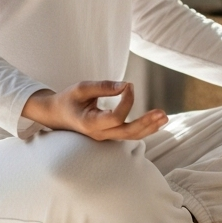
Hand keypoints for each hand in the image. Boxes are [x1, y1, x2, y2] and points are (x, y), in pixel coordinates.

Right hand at [22, 81, 167, 140]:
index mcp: (89, 123)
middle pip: (127, 133)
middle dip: (146, 123)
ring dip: (149, 127)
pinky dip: (144, 129)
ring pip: (130, 137)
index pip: (115, 117)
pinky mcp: (109, 135)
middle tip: (162, 113)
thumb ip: (103, 86)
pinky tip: (156, 121)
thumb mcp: (82, 88)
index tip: (129, 85)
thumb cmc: (69, 99)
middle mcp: (98, 134)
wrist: (56, 115)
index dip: (127, 101)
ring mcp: (104, 137)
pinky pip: (128, 135)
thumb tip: (126, 85)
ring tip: (164, 117)